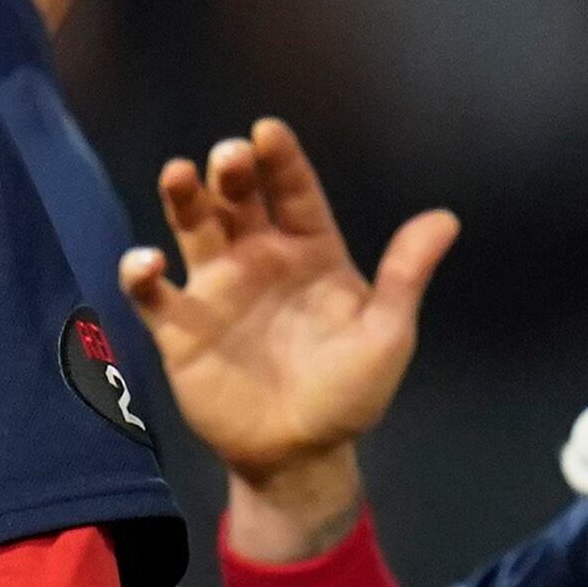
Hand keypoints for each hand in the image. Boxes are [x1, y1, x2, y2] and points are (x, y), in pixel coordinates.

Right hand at [118, 118, 453, 562]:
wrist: (300, 455)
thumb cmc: (348, 392)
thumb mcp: (387, 335)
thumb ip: (405, 276)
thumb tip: (446, 218)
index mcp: (311, 252)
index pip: (296, 193)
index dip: (282, 161)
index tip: (268, 131)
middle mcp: (259, 259)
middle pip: (238, 200)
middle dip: (232, 172)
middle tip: (229, 157)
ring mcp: (216, 290)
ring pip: (193, 229)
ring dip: (184, 199)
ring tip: (179, 175)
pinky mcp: (180, 328)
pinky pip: (153, 294)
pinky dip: (141, 274)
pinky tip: (147, 263)